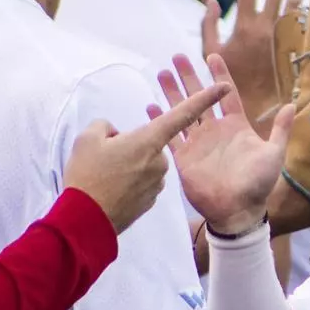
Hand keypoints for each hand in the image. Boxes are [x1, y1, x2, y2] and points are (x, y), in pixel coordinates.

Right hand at [64, 80, 231, 231]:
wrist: (86, 223)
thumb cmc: (88, 175)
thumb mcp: (87, 139)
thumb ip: (105, 127)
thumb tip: (117, 136)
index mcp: (150, 141)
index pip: (182, 115)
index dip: (204, 98)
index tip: (223, 86)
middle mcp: (160, 161)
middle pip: (151, 143)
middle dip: (132, 144)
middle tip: (104, 155)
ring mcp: (157, 183)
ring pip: (146, 163)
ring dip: (130, 164)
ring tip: (103, 174)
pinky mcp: (150, 201)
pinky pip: (143, 182)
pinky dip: (129, 182)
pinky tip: (109, 189)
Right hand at [150, 54, 294, 234]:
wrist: (237, 211)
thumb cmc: (258, 184)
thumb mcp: (273, 154)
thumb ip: (280, 129)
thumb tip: (292, 105)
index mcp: (236, 126)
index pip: (225, 94)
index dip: (219, 74)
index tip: (211, 55)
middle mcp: (215, 131)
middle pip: (199, 97)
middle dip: (189, 77)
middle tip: (177, 56)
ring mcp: (198, 143)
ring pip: (181, 111)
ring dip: (171, 93)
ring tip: (161, 73)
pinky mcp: (184, 158)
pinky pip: (170, 136)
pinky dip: (161, 121)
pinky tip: (150, 106)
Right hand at [202, 0, 308, 133]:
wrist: (257, 108)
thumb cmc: (231, 82)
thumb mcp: (211, 55)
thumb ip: (209, 26)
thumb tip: (212, 1)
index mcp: (245, 28)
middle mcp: (267, 29)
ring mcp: (285, 38)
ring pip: (295, 2)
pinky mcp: (297, 47)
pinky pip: (307, 21)